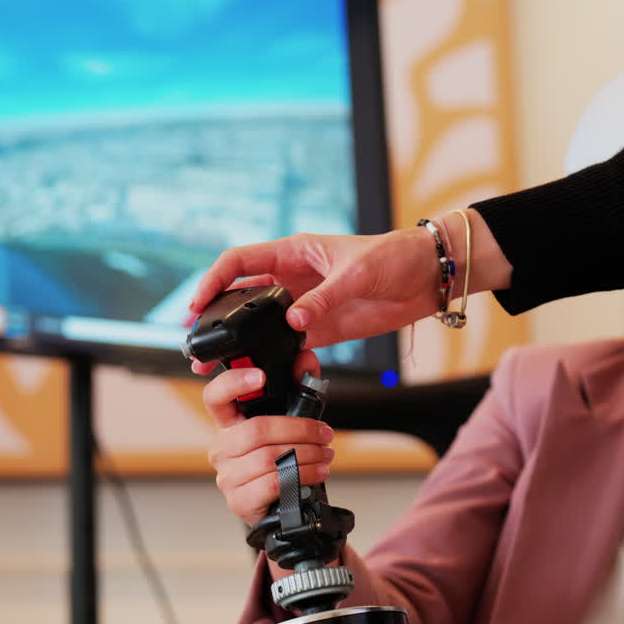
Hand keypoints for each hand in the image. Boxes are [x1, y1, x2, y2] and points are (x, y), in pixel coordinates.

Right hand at [189, 230, 438, 358]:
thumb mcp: (357, 272)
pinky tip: (256, 371)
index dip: (214, 280)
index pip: (240, 262)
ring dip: (238, 343)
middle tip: (194, 340)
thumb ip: (324, 297)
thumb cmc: (394, 256)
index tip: (198, 304)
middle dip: (215, 316)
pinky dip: (270, 357)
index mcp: (293, 252)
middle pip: (241, 296)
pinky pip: (287, 344)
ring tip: (213, 364)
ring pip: (259, 324)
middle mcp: (291, 278)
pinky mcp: (320, 329)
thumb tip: (293, 320)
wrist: (429, 276)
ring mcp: (304, 305)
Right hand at [206, 351, 334, 525]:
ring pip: (269, 459)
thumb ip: (297, 388)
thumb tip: (307, 359)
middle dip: (300, 430)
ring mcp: (227, 476)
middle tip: (324, 433)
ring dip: (307, 455)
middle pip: (257, 430)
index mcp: (228, 424)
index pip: (215, 397)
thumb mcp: (288, 423)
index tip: (260, 376)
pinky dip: (303, 476)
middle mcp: (221, 448)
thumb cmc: (280, 461)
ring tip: (325, 454)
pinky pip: (274, 484)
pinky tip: (317, 473)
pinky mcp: (239, 501)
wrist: (280, 507)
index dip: (234, 383)